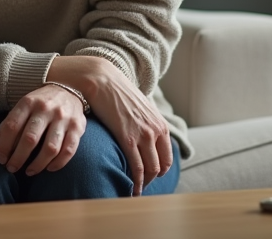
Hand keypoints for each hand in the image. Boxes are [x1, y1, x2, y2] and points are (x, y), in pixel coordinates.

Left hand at [0, 85, 86, 176]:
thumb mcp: (22, 108)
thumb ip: (7, 126)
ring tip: (29, 172)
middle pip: (30, 139)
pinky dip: (58, 163)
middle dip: (18, 158)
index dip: (3, 146)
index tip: (1, 159)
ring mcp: (63, 118)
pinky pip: (69, 150)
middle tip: (11, 168)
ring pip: (50, 147)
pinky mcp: (78, 126)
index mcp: (28, 102)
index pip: (12, 126)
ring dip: (38, 164)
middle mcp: (46, 109)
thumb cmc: (41, 102)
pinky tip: (49, 169)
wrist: (70, 86)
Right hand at [47, 55, 172, 195]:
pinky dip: (136, 182)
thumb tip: (143, 133)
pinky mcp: (128, 138)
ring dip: (143, 184)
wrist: (104, 80)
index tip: (149, 178)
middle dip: (152, 180)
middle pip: (160, 166)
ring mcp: (143, 135)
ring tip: (134, 191)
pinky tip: (131, 189)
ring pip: (150, 170)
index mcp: (160, 125)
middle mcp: (156, 131)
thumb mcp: (140, 107)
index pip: (167, 158)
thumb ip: (146, 122)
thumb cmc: (118, 93)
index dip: (159, 171)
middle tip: (141, 187)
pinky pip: (137, 168)